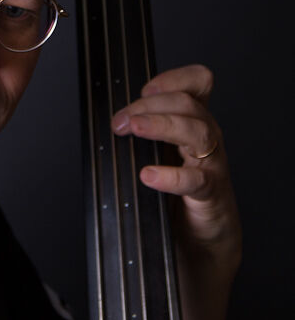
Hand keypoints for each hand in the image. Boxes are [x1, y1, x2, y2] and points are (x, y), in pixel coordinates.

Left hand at [111, 64, 240, 272]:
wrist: (202, 240)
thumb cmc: (179, 193)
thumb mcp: (160, 154)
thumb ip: (144, 134)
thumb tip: (109, 122)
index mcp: (193, 123)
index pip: (197, 84)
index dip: (173, 79)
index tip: (145, 88)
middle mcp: (206, 138)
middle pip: (188, 104)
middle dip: (149, 105)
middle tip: (120, 120)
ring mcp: (211, 165)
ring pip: (197, 131)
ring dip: (161, 124)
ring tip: (134, 129)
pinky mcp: (211, 195)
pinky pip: (197, 180)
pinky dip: (171, 175)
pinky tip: (148, 175)